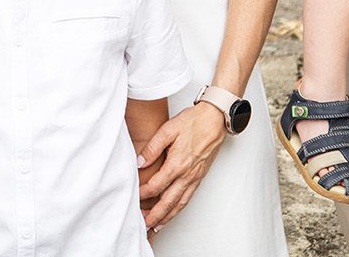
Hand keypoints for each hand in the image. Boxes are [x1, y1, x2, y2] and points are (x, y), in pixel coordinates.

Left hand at [136, 103, 225, 230]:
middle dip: (154, 216)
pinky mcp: (199, 177)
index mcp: (177, 164)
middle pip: (167, 202)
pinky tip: (171, 214)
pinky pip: (187, 199)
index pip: (156, 186)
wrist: (215, 120)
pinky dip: (178, 210)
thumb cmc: (193, 122)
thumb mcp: (168, 129)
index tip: (133, 197)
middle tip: (142, 225)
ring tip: (154, 227)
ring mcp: (194, 178)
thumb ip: (152, 147)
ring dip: (166, 218)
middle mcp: (187, 175)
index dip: (142, 194)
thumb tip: (139, 162)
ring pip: (178, 205)